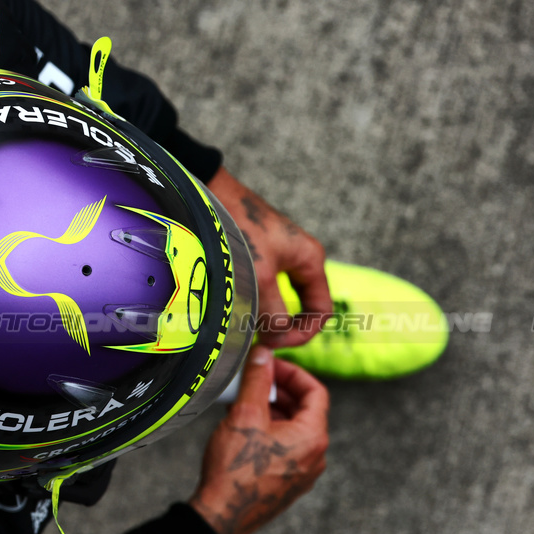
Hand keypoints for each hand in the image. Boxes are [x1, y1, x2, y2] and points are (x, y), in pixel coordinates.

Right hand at [189, 346, 329, 533]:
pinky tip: (244, 431)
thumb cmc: (235, 470)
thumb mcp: (245, 415)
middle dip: (279, 392)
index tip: (270, 366)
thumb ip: (257, 380)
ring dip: (273, 412)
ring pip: (294, 431)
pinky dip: (270, 433)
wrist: (222, 516)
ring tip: (243, 406)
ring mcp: (303, 473)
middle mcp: (315, 456)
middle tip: (254, 383)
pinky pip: (286, 450)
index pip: (316, 391)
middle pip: (306, 411)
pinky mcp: (288, 485)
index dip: (293, 373)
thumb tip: (263, 355)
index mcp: (313, 437)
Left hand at [208, 167, 329, 347]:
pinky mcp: (262, 255)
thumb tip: (276, 336)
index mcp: (310, 259)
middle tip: (261, 340)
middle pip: (305, 307)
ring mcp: (281, 256)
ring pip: (284, 299)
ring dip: (270, 316)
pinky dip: (259, 302)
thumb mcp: (259, 275)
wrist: (210, 192)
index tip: (275, 342)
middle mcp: (300, 258)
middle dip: (287, 327)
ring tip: (248, 328)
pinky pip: (268, 288)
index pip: (322, 310)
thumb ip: (272, 310)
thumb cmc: (238, 227)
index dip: (303, 333)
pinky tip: (240, 309)